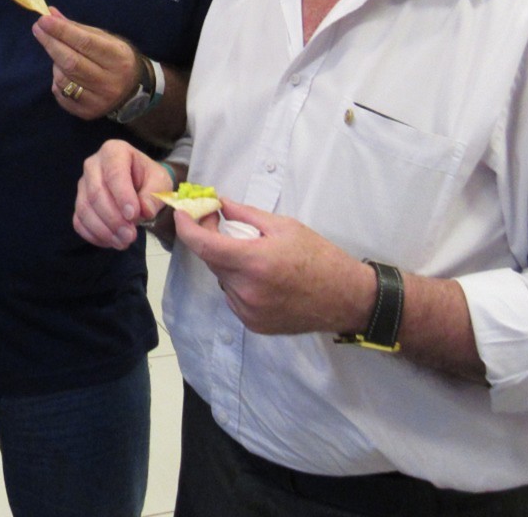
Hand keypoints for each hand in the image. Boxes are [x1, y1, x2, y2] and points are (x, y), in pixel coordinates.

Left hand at [33, 10, 143, 120]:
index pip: (85, 43)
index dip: (62, 31)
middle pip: (71, 62)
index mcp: (118, 58)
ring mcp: (98, 101)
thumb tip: (50, 14)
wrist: (132, 90)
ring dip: (55, 63)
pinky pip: (61, 94)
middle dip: (51, 43)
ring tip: (59, 54)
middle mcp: (110, 82)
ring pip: (63, 79)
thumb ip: (77, 28)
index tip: (43, 20)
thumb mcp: (104, 39)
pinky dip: (57, 80)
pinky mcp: (87, 113)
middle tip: (38, 28)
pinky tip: (63, 73)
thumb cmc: (115, 58)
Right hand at [74, 140, 171, 249]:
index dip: (122, 196)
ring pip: (84, 208)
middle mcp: (93, 164)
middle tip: (130, 236)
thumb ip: (154, 195)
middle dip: (113, 218)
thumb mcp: (160, 183)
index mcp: (114, 151)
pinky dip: (93, 235)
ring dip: (103, 230)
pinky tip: (111, 242)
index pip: (114, 173)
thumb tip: (144, 211)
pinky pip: (79, 221)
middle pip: (96, 193)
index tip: (134, 216)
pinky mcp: (79, 203)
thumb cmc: (150, 179)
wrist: (141, 185)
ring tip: (123, 242)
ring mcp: (83, 184)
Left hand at [171, 201, 374, 335]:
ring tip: (253, 254)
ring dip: (227, 262)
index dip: (186, 227)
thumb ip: (245, 214)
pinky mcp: (254, 324)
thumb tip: (219, 203)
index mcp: (254, 262)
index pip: (203, 245)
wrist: (346, 298)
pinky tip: (261, 277)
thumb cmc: (319, 258)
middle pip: (212, 260)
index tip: (182, 212)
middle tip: (221, 222)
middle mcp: (247, 290)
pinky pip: (233, 296)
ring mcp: (249, 311)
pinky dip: (238, 282)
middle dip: (211, 238)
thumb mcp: (284, 226)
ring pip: (222, 279)